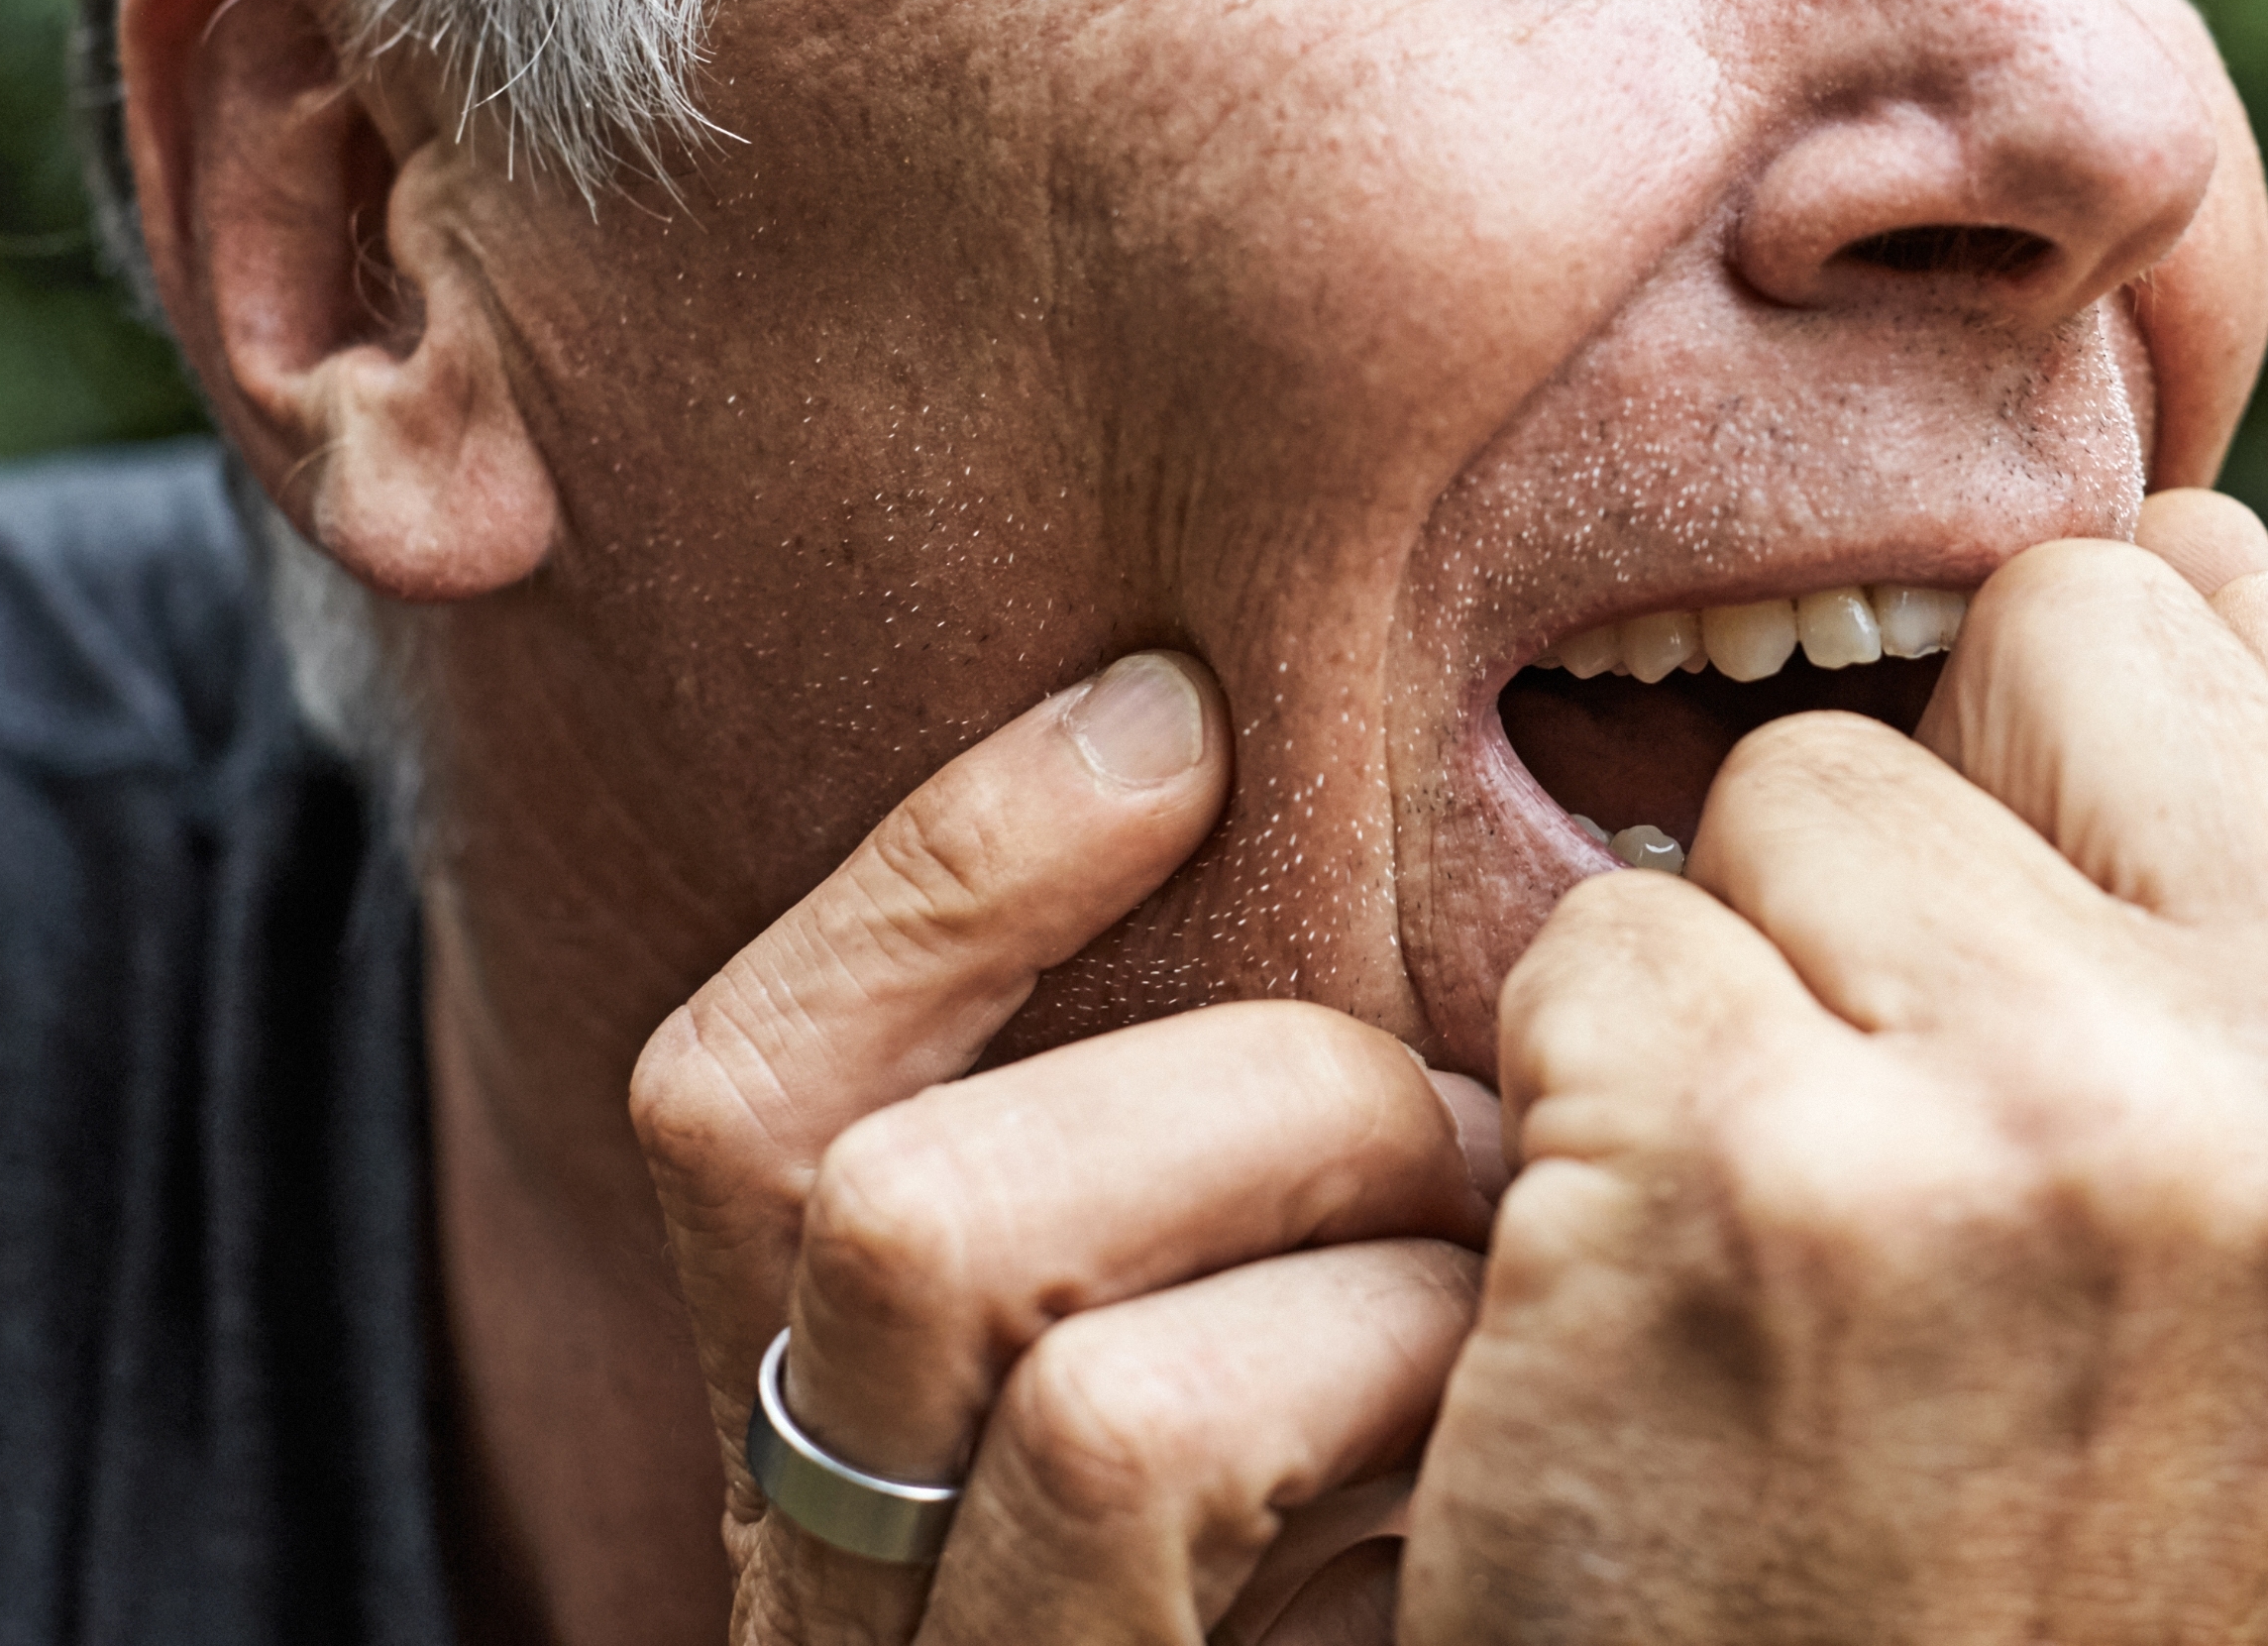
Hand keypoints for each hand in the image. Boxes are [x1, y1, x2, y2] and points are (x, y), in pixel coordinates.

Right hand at [627, 651, 1505, 1644]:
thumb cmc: (1493, 1597)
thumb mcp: (1341, 1357)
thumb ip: (1271, 1160)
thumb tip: (1289, 798)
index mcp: (868, 1438)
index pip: (747, 1101)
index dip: (936, 872)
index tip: (1174, 710)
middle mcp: (839, 1570)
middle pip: (851, 1172)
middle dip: (1230, 1073)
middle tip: (1485, 1120)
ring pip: (936, 1239)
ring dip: (1292, 1169)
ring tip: (1521, 1254)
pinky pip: (1120, 1432)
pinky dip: (1346, 1344)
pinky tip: (1510, 1409)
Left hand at [1406, 492, 2267, 1645]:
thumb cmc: (2074, 1529)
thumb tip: (2183, 529)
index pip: (2259, 609)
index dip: (2106, 796)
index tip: (2089, 1047)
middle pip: (2060, 616)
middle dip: (1953, 828)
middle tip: (1939, 1138)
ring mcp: (2079, 1126)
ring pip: (1802, 777)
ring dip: (1756, 980)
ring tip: (1814, 1253)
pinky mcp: (1782, 1186)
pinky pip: (1596, 942)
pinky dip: (1577, 1110)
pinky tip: (1666, 1318)